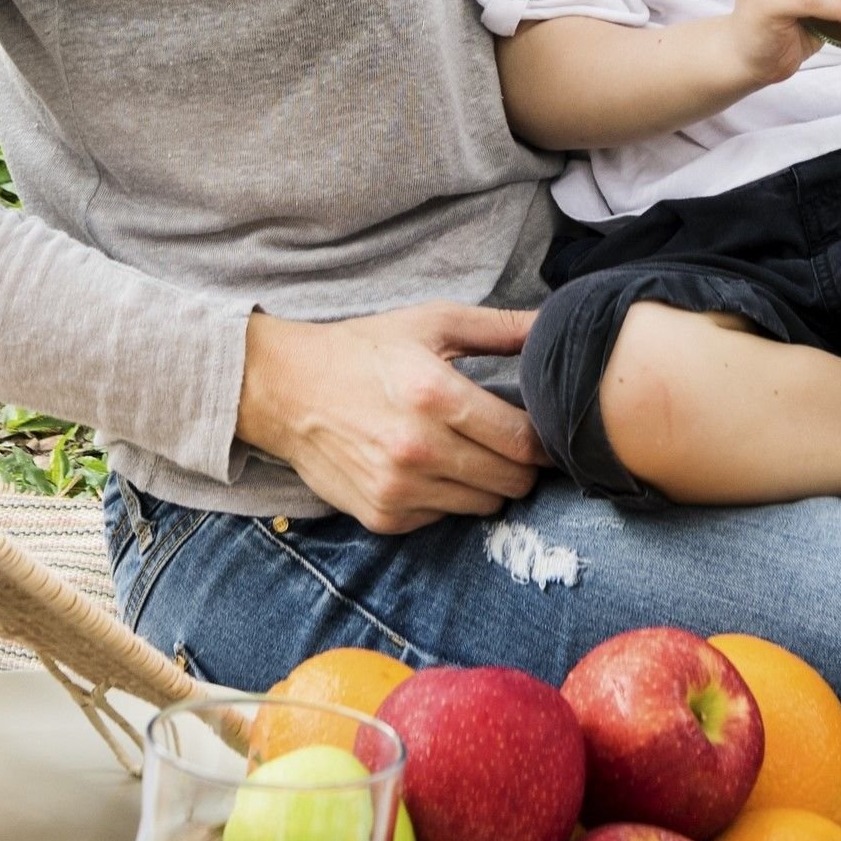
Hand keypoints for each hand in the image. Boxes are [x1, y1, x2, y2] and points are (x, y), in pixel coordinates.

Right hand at [237, 303, 547, 533]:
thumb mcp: (431, 323)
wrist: (285, 389)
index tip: (542, 427)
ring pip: (485, 505)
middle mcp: (418, 449)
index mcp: (435, 395)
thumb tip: (555, 327)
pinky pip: (445, 517)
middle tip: (508, 440)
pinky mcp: (383, 516)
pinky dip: (449, 496)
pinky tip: (431, 466)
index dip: (544, 438)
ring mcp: (399, 488)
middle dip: (522, 462)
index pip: (523, 441)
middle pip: (513, 480)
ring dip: (488, 481)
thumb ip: (500, 328)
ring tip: (469, 450)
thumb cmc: (364, 350)